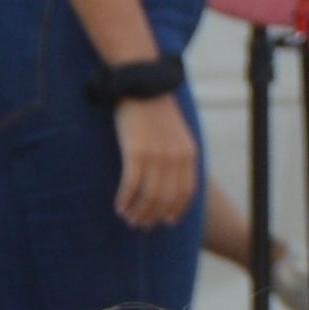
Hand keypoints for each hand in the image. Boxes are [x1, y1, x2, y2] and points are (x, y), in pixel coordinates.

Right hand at [111, 87, 198, 226]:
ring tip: (129, 218)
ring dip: (138, 211)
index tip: (166, 221)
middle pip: (166, 198)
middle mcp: (176, 158)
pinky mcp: (136, 152)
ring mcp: (157, 155)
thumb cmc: (154, 110)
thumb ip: (177, 155)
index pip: (186, 192)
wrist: (140, 84)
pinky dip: (125, 200)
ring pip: (149, 196)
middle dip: (154, 216)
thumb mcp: (175, 133)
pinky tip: (119, 206)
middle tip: (141, 224)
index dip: (176, 210)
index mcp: (189, 154)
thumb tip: (169, 180)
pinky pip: (131, 185)